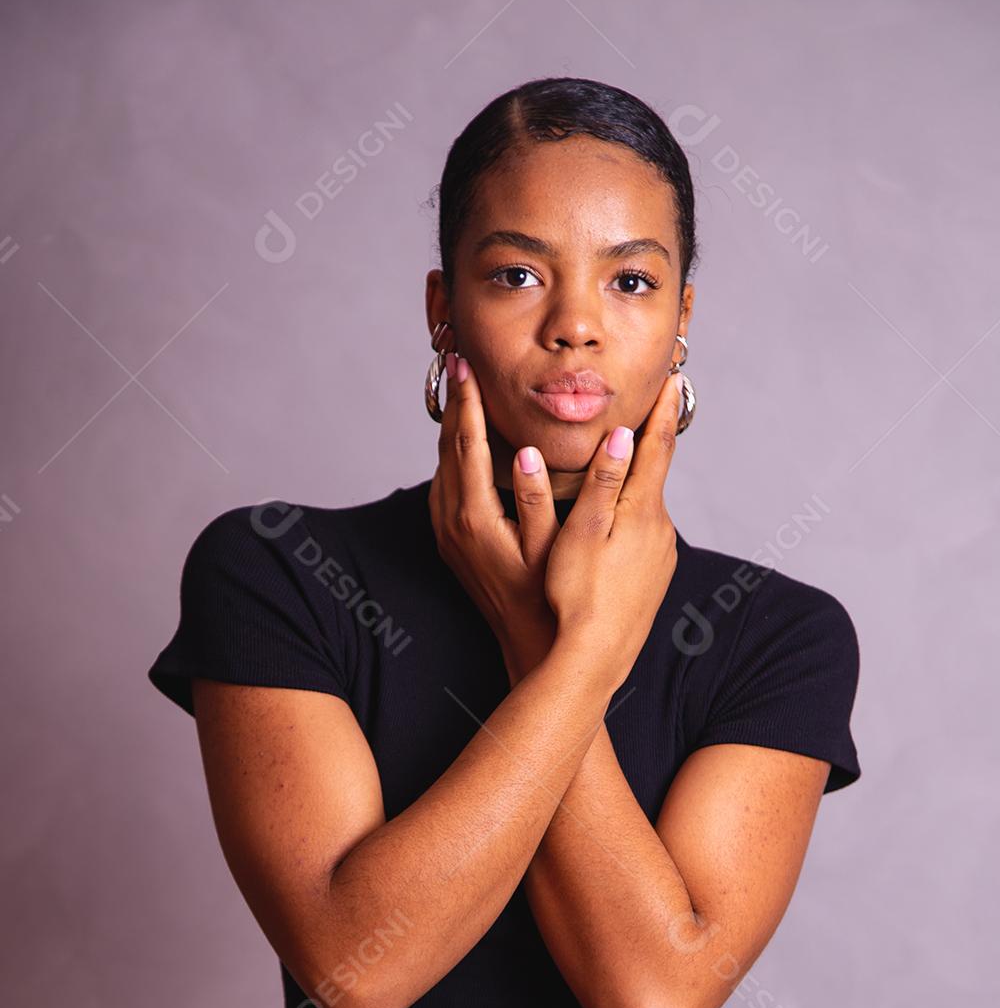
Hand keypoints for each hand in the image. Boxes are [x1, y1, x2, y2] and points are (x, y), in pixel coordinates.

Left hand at [428, 353, 560, 667]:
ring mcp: (447, 532)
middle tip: (458, 362)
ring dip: (451, 427)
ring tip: (461, 391)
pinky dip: (453, 455)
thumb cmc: (547, 600)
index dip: (468, 401)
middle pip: (447, 447)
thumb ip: (539, 501)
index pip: (467, 445)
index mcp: (475, 517)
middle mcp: (452, 522)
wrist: (526, 645)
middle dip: (455, 403)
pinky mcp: (450, 541)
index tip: (466, 366)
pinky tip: (465, 444)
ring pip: (442, 465)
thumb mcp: (549, 550)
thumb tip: (533, 455)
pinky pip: (445, 485)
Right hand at [543, 373, 681, 686]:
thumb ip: (603, 483)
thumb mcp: (581, 532)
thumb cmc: (575, 597)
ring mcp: (660, 558)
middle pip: (651, 476)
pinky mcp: (654, 581)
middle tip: (641, 410)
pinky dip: (629, 523)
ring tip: (617, 471)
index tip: (669, 378)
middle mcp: (659, 531)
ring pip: (645, 509)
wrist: (594, 659)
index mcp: (641, 512)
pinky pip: (642, 538)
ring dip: (633, 488)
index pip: (656, 447)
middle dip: (643, 445)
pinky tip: (610, 533)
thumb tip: (620, 435)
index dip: (660, 410)